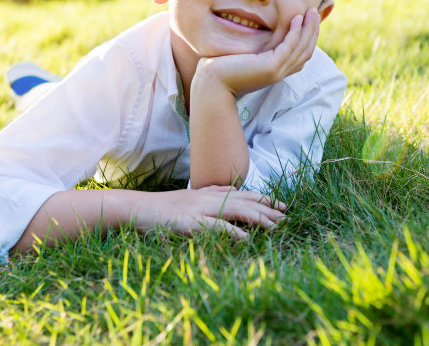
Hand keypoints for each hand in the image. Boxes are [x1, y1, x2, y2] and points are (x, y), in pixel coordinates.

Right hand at [133, 186, 286, 238]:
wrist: (141, 208)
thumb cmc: (166, 206)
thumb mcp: (192, 196)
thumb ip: (213, 193)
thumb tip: (233, 191)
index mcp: (210, 193)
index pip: (243, 193)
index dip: (264, 198)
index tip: (282, 205)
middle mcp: (209, 198)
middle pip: (244, 201)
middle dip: (267, 209)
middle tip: (286, 217)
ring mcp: (200, 209)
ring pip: (235, 210)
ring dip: (257, 218)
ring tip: (275, 226)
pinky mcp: (191, 223)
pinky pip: (215, 227)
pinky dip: (233, 232)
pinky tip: (246, 239)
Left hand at [194, 8, 319, 96]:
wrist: (211, 83)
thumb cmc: (220, 68)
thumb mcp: (242, 54)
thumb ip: (252, 45)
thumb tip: (250, 30)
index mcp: (275, 70)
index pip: (301, 53)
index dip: (309, 36)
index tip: (311, 18)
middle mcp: (280, 72)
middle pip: (306, 50)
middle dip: (313, 30)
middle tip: (316, 10)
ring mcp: (277, 72)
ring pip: (302, 49)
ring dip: (309, 29)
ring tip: (311, 11)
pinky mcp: (271, 69)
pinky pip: (289, 48)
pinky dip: (295, 33)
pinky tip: (296, 19)